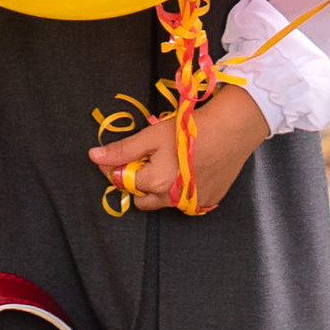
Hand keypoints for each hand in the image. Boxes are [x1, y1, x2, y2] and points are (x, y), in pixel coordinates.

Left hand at [89, 86, 267, 216]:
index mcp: (156, 183)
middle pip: (142, 198)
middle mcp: (174, 199)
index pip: (122, 181)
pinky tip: (188, 168)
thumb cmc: (191, 128)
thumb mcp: (152, 135)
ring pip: (164, 201)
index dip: (116, 166)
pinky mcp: (210, 200)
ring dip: (160, 186)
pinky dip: (182, 188)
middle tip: (147, 157)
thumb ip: (123, 150)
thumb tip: (94, 156)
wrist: (235, 127)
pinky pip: (186, 200)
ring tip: (170, 160)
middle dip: (139, 180)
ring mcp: (194, 202)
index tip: (117, 154)